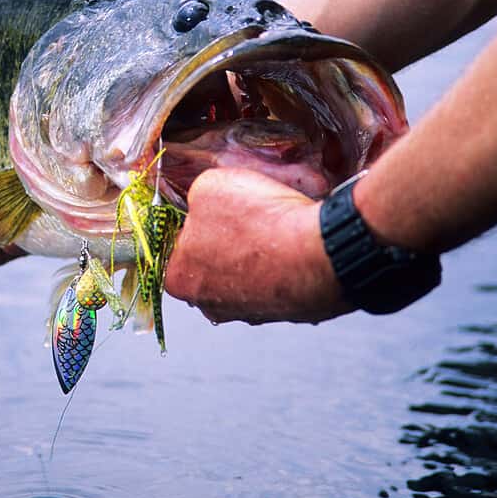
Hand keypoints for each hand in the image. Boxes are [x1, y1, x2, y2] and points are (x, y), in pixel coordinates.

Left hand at [164, 167, 353, 324]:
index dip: (199, 218)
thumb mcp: (209, 185)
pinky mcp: (281, 312)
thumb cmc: (261, 224)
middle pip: (211, 259)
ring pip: (244, 270)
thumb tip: (199, 200)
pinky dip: (281, 263)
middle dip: (227, 236)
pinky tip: (290, 246)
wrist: (319, 253)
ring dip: (257, 250)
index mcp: (177, 278)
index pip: (178, 243)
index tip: (217, 207)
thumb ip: (194, 196)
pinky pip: (274, 279)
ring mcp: (246, 312)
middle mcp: (208, 304)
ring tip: (273, 228)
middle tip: (248, 215)